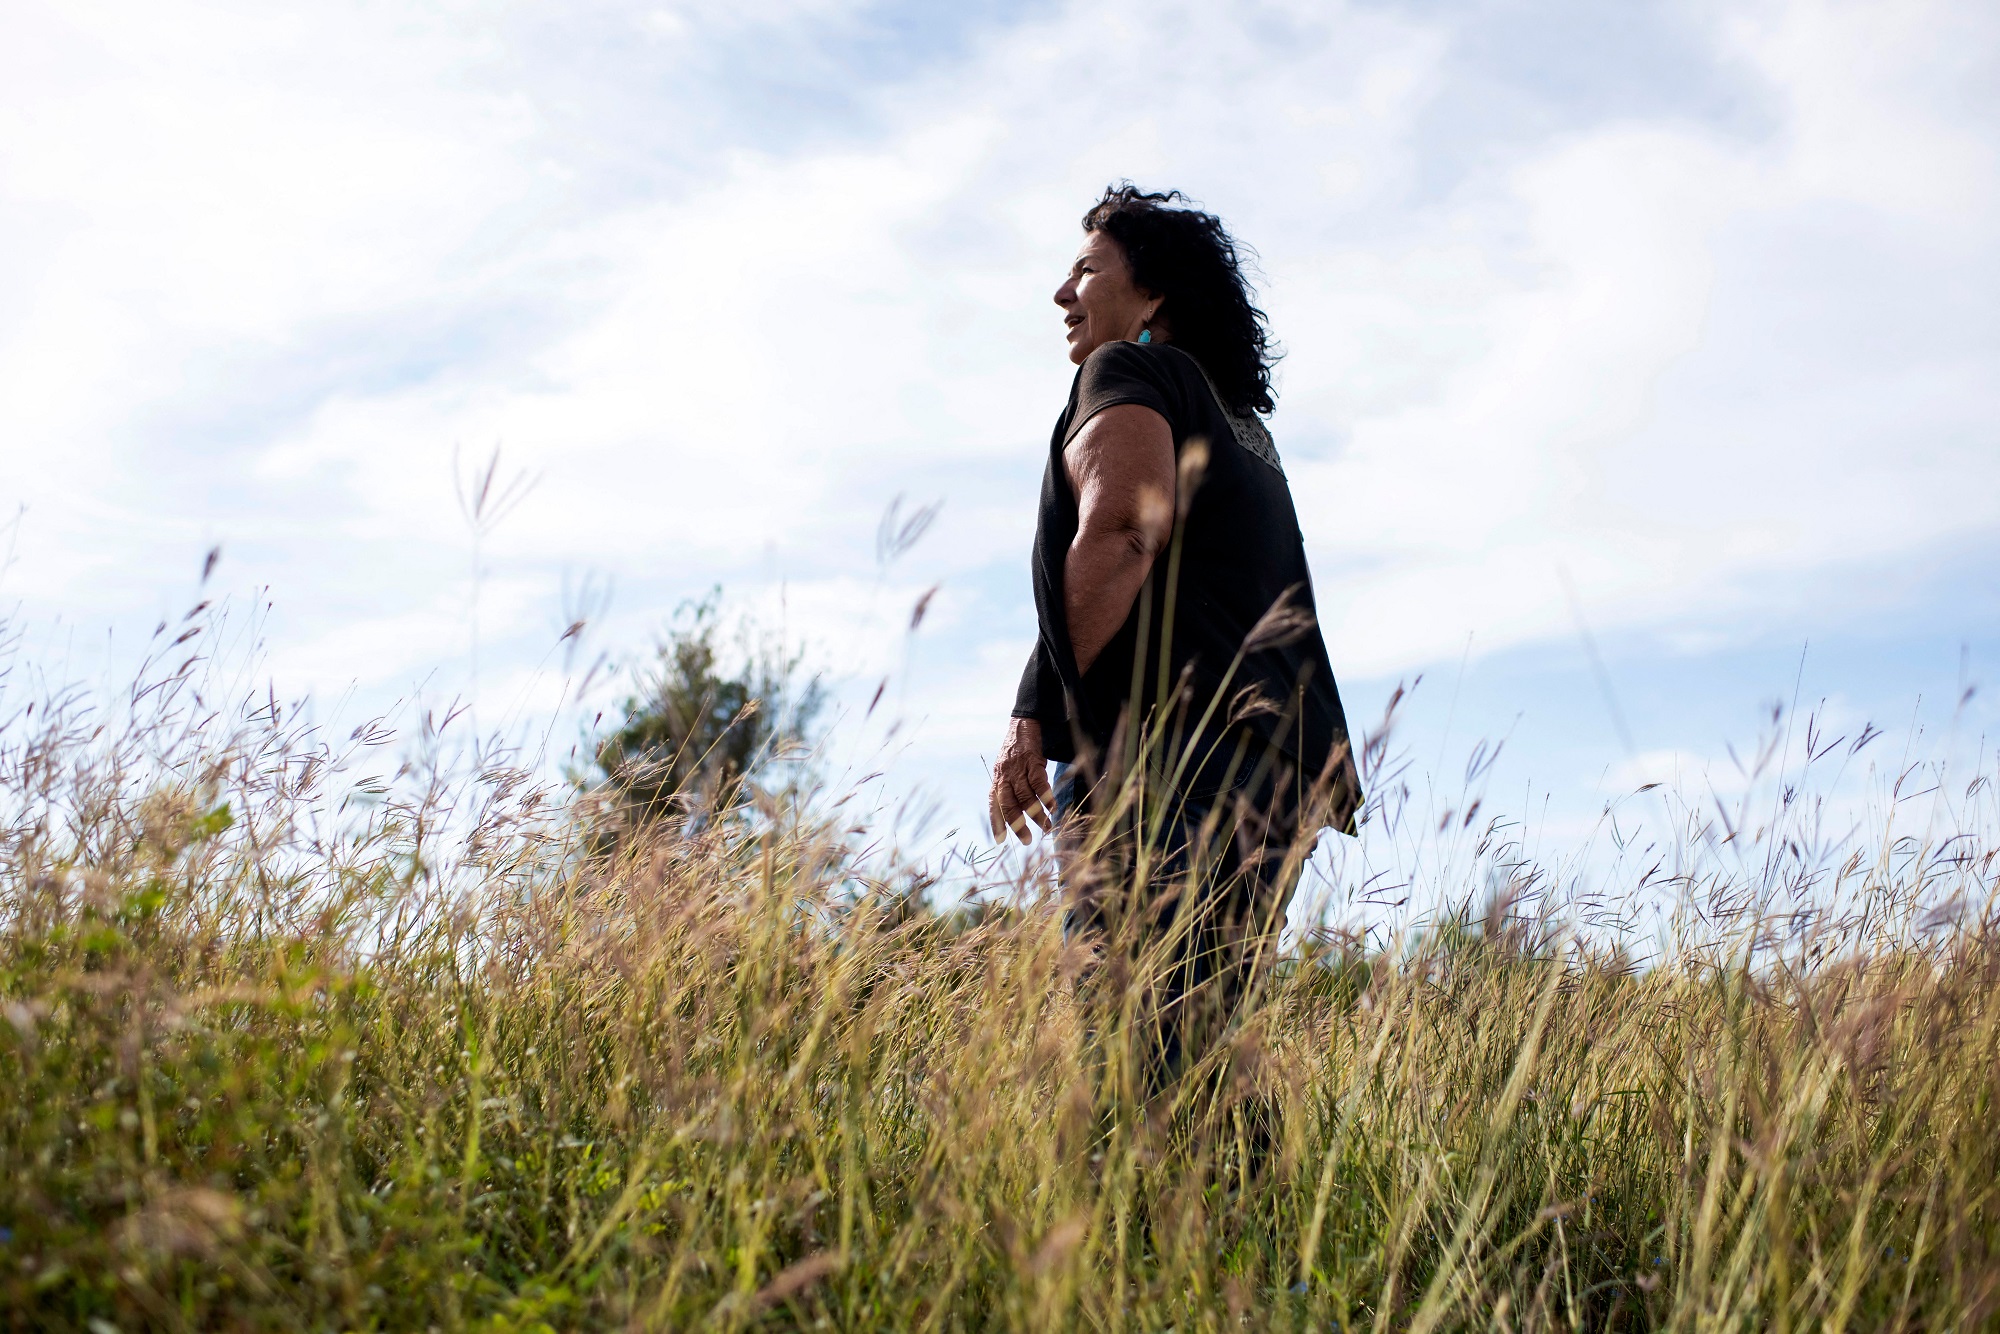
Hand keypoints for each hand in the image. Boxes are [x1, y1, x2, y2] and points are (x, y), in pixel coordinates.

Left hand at [988, 717, 1054, 843]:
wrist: (1024, 722)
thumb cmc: (1017, 749)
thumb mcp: (1008, 769)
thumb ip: (1011, 788)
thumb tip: (1020, 813)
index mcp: (997, 779)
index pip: (994, 805)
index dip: (996, 823)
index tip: (1000, 841)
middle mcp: (1004, 775)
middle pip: (1008, 805)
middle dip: (1017, 824)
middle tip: (1028, 840)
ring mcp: (1017, 768)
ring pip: (1025, 796)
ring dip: (1036, 814)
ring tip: (1046, 827)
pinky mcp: (1031, 760)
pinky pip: (1038, 783)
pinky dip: (1046, 797)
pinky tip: (1052, 808)